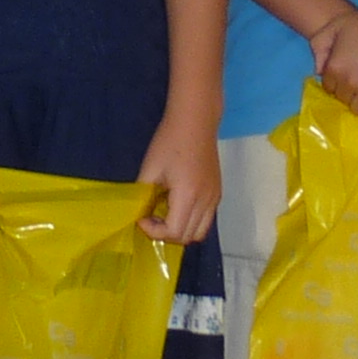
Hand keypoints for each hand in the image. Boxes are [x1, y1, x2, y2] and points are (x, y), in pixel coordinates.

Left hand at [137, 115, 219, 241]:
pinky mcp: (217, 193)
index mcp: (188, 195)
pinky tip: (178, 206)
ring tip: (165, 215)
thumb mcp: (150, 168)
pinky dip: (191, 222)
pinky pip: (206, 220)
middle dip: (166, 234)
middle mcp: (206, 202)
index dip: (154, 231)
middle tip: (151, 218)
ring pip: (200, 232)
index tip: (142, 217)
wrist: (196, 121)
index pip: (174, 231)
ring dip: (181, 230)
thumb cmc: (170, 141)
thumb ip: (144, 195)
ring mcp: (215, 198)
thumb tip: (140, 212)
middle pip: (188, 237)